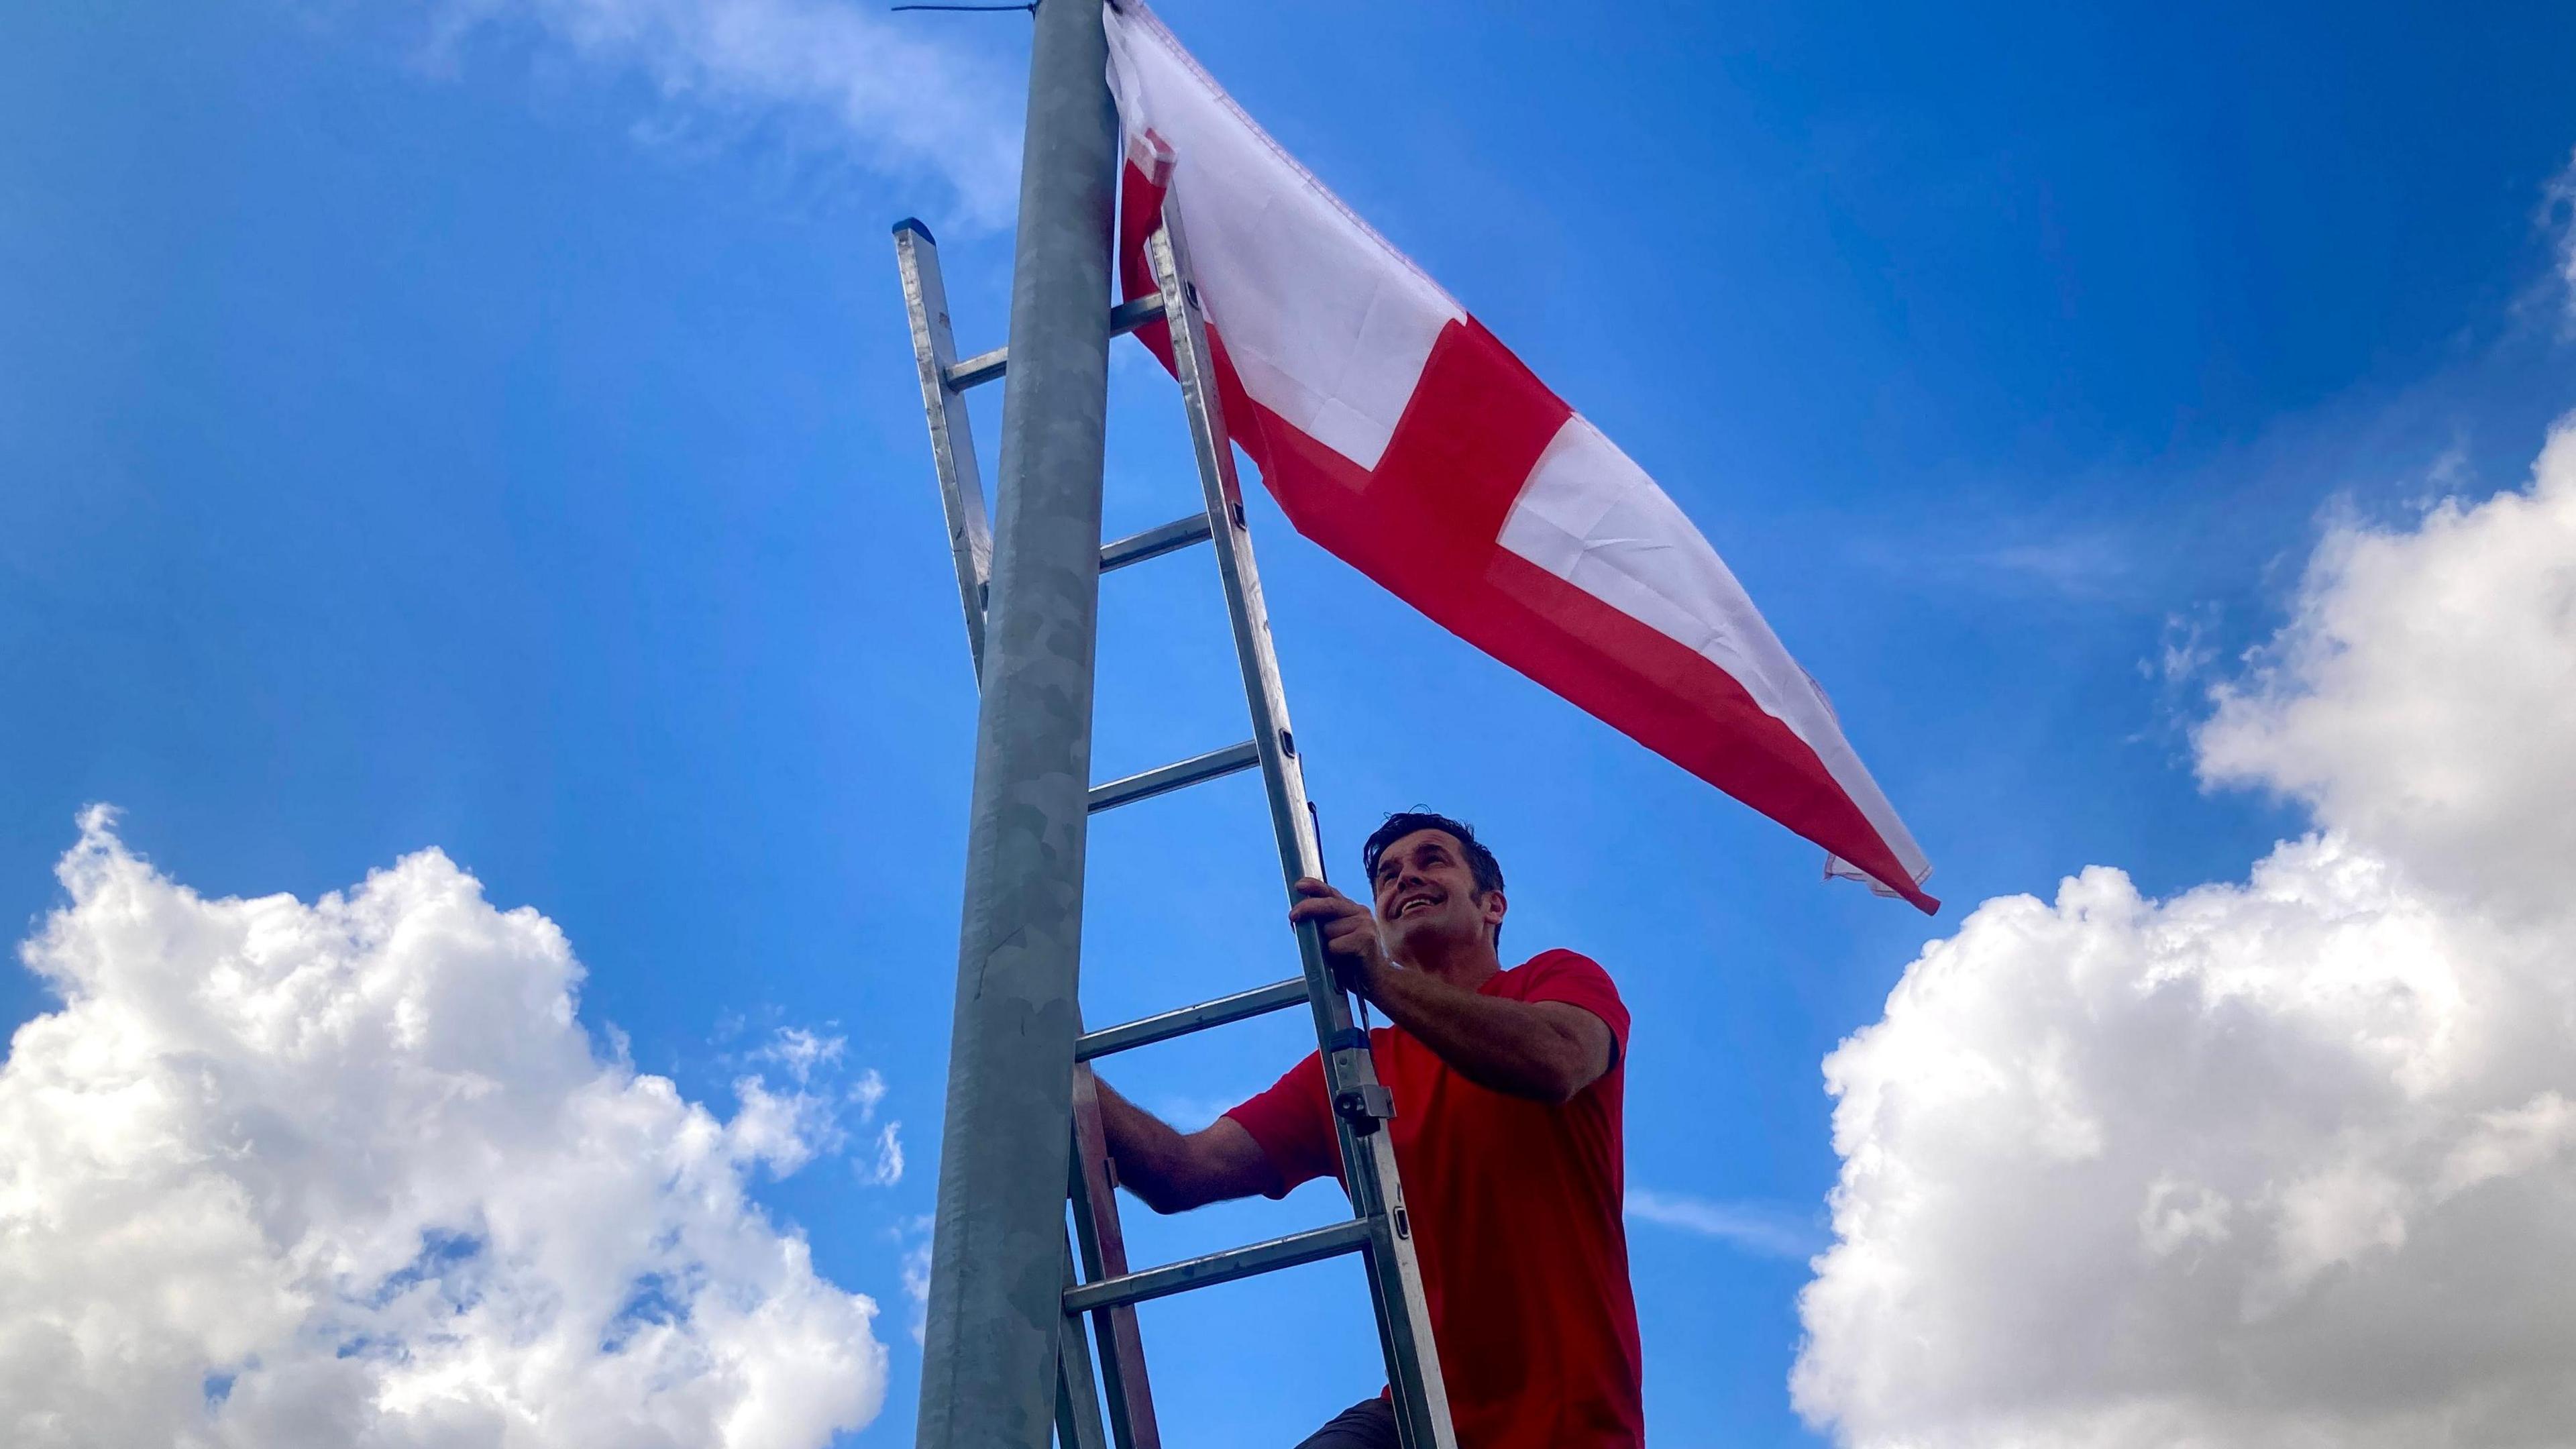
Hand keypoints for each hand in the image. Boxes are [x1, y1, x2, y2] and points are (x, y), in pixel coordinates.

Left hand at [1287, 878, 1387, 997]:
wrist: (1377, 980)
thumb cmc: (1352, 961)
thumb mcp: (1335, 939)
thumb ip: (1321, 927)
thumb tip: (1297, 920)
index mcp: (1351, 910)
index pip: (1331, 893)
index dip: (1314, 887)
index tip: (1298, 885)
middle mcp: (1360, 912)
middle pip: (1328, 905)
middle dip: (1308, 908)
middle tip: (1292, 916)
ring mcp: (1365, 924)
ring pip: (1329, 929)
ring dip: (1327, 944)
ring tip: (1340, 955)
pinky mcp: (1366, 939)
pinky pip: (1335, 945)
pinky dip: (1334, 956)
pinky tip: (1347, 962)